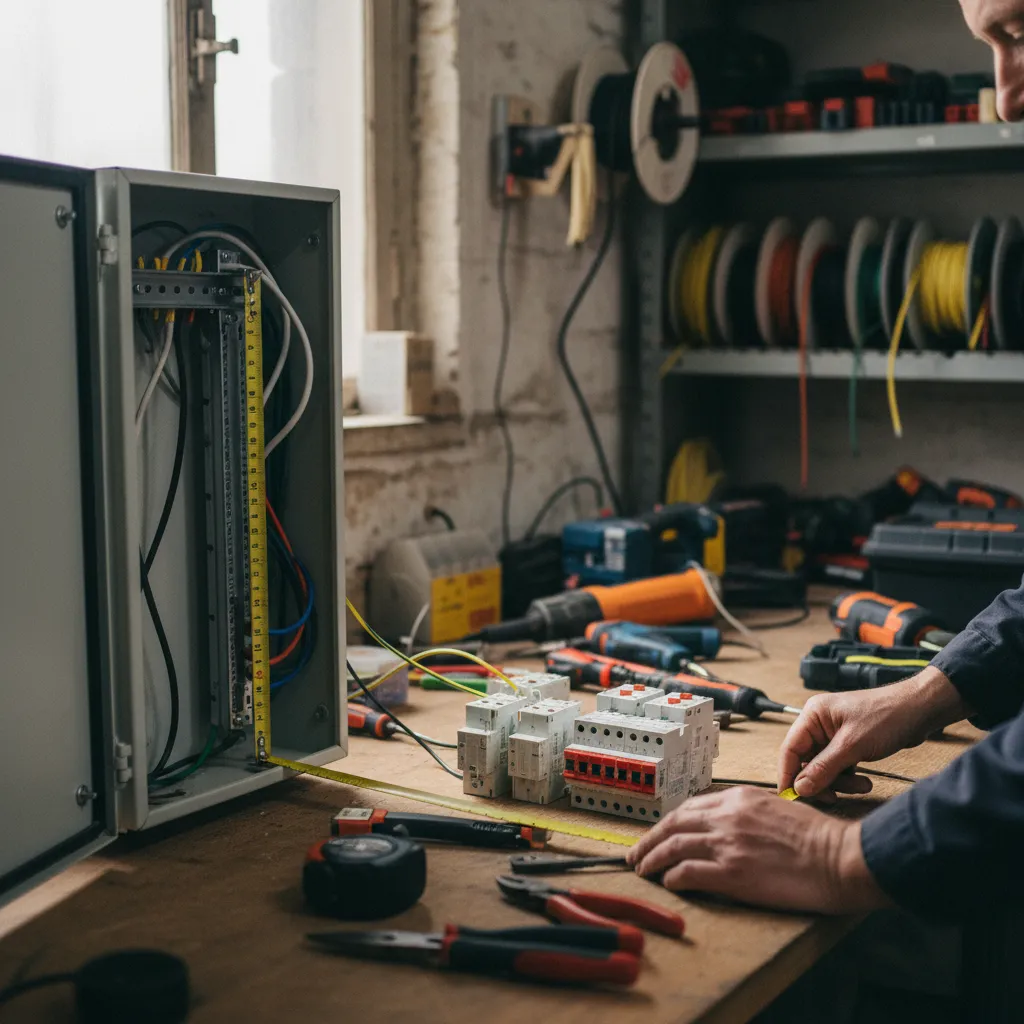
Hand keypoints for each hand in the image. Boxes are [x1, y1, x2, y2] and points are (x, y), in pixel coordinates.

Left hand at [625, 787, 888, 913]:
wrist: (840, 857)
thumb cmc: (818, 838)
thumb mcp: (777, 808)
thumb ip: (747, 814)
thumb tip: (727, 827)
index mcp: (738, 798)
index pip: (690, 807)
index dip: (668, 822)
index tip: (659, 833)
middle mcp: (727, 816)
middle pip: (673, 824)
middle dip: (649, 839)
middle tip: (636, 853)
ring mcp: (727, 843)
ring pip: (673, 846)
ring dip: (652, 859)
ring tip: (642, 870)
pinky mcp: (732, 872)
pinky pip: (687, 872)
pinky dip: (672, 878)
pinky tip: (668, 884)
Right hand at [778, 667, 967, 799]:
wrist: (920, 711)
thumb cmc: (887, 716)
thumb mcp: (852, 745)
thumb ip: (823, 768)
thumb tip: (799, 787)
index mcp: (812, 716)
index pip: (790, 749)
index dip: (788, 774)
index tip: (790, 797)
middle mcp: (819, 724)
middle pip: (806, 762)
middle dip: (822, 781)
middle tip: (834, 797)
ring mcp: (834, 735)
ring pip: (824, 768)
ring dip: (840, 782)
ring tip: (861, 785)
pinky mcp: (848, 744)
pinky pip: (838, 767)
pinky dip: (849, 778)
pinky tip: (865, 781)